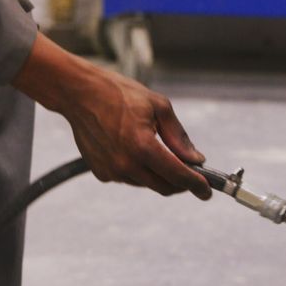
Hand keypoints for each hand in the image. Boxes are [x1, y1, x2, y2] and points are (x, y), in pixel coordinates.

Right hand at [13, 33, 210, 199]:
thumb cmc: (119, 94)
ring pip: (146, 183)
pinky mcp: (101, 173)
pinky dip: (139, 171)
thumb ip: (179, 137)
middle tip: (192, 175)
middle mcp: (126, 164)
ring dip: (159, 175)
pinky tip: (135, 150)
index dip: (196, 185)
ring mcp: (112, 171)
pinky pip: (129, 178)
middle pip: (164, 186)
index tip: (206, 192)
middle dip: (181, 184)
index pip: (178, 175)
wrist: (79, 94)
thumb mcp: (158, 106)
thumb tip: (195, 159)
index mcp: (143, 146)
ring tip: (160, 153)